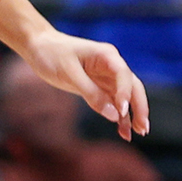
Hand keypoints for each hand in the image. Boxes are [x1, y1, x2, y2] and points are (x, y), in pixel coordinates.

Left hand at [20, 25, 150, 136]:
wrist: (38, 47)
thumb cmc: (52, 55)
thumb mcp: (69, 74)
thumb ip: (91, 94)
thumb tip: (113, 115)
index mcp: (107, 56)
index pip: (124, 76)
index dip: (126, 94)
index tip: (122, 112)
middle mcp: (111, 66)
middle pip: (133, 87)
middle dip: (140, 107)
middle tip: (143, 128)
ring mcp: (105, 77)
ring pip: (125, 97)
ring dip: (132, 114)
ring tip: (138, 133)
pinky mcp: (97, 86)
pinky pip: (112, 102)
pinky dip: (118, 115)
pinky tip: (123, 131)